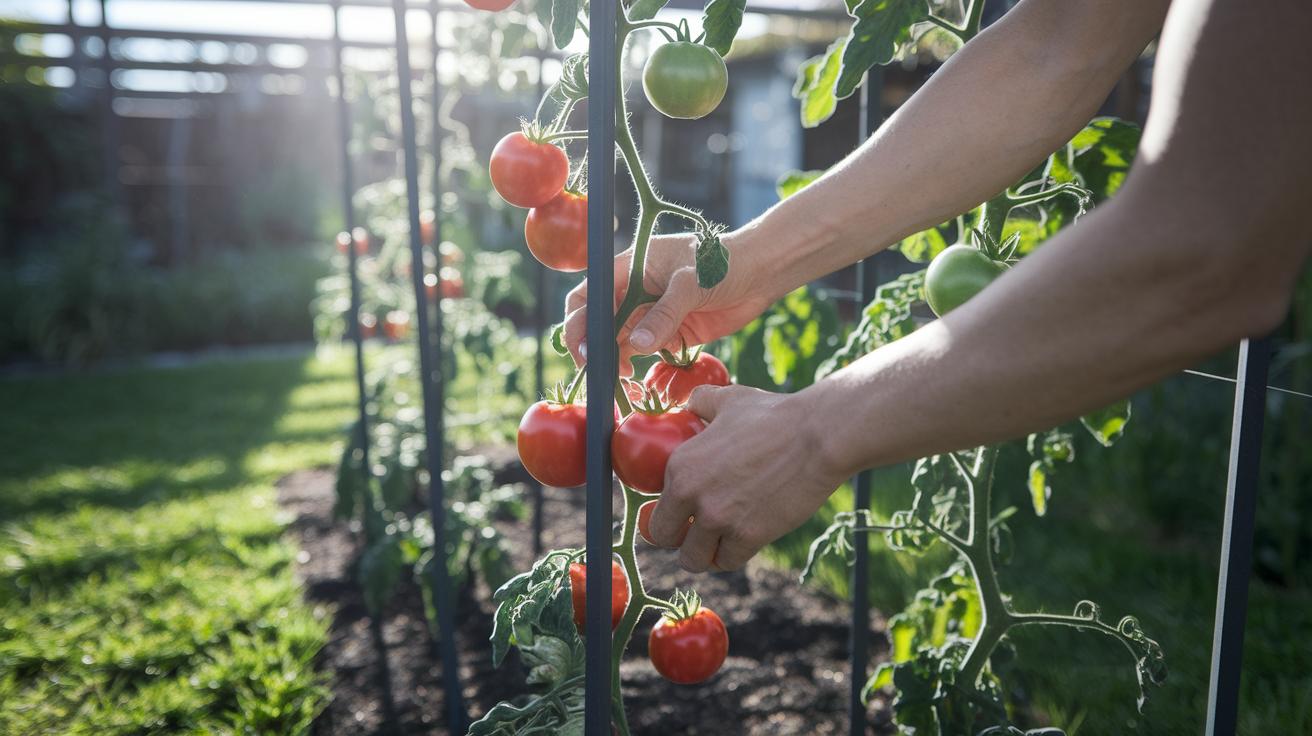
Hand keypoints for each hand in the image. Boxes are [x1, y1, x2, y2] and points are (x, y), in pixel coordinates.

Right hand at [562, 232, 771, 374]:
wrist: (762, 272)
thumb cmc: (724, 263)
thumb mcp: (692, 283)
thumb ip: (665, 314)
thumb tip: (638, 346)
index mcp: (631, 268)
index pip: (589, 294)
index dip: (579, 320)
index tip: (585, 348)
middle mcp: (636, 290)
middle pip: (600, 321)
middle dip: (596, 346)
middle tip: (602, 371)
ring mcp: (653, 312)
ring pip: (621, 339)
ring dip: (616, 359)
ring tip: (621, 378)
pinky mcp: (671, 330)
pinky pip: (646, 349)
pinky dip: (638, 363)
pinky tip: (636, 375)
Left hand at [646, 384, 844, 571]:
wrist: (816, 437)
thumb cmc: (774, 416)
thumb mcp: (729, 399)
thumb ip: (702, 402)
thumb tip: (690, 406)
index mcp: (679, 466)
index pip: (655, 508)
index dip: (667, 514)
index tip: (680, 515)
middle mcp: (692, 496)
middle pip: (665, 538)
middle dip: (678, 539)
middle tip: (694, 533)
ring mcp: (719, 519)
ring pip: (694, 559)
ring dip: (703, 555)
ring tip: (714, 545)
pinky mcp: (749, 537)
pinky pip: (727, 561)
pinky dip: (731, 556)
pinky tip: (737, 545)